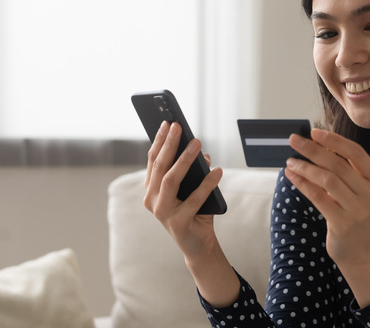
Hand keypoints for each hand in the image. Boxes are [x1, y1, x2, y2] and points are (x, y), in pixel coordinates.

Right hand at [143, 121, 222, 260]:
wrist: (199, 246)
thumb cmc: (195, 213)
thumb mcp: (192, 188)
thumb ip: (193, 172)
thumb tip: (201, 152)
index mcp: (151, 190)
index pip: (153, 160)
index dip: (159, 141)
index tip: (167, 123)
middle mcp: (152, 200)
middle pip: (160, 167)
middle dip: (169, 144)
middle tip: (178, 126)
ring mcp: (162, 213)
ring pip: (170, 180)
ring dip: (184, 159)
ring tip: (197, 144)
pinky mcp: (178, 223)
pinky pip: (194, 199)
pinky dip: (207, 184)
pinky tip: (218, 171)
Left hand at [284, 129, 369, 266]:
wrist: (360, 249)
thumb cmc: (353, 213)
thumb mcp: (356, 190)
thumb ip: (343, 171)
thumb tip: (314, 145)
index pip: (356, 153)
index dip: (334, 140)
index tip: (314, 132)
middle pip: (338, 164)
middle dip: (313, 150)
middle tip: (294, 140)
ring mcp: (359, 210)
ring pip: (327, 180)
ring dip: (305, 167)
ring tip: (290, 161)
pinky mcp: (344, 224)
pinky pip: (319, 198)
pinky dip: (303, 184)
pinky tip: (292, 176)